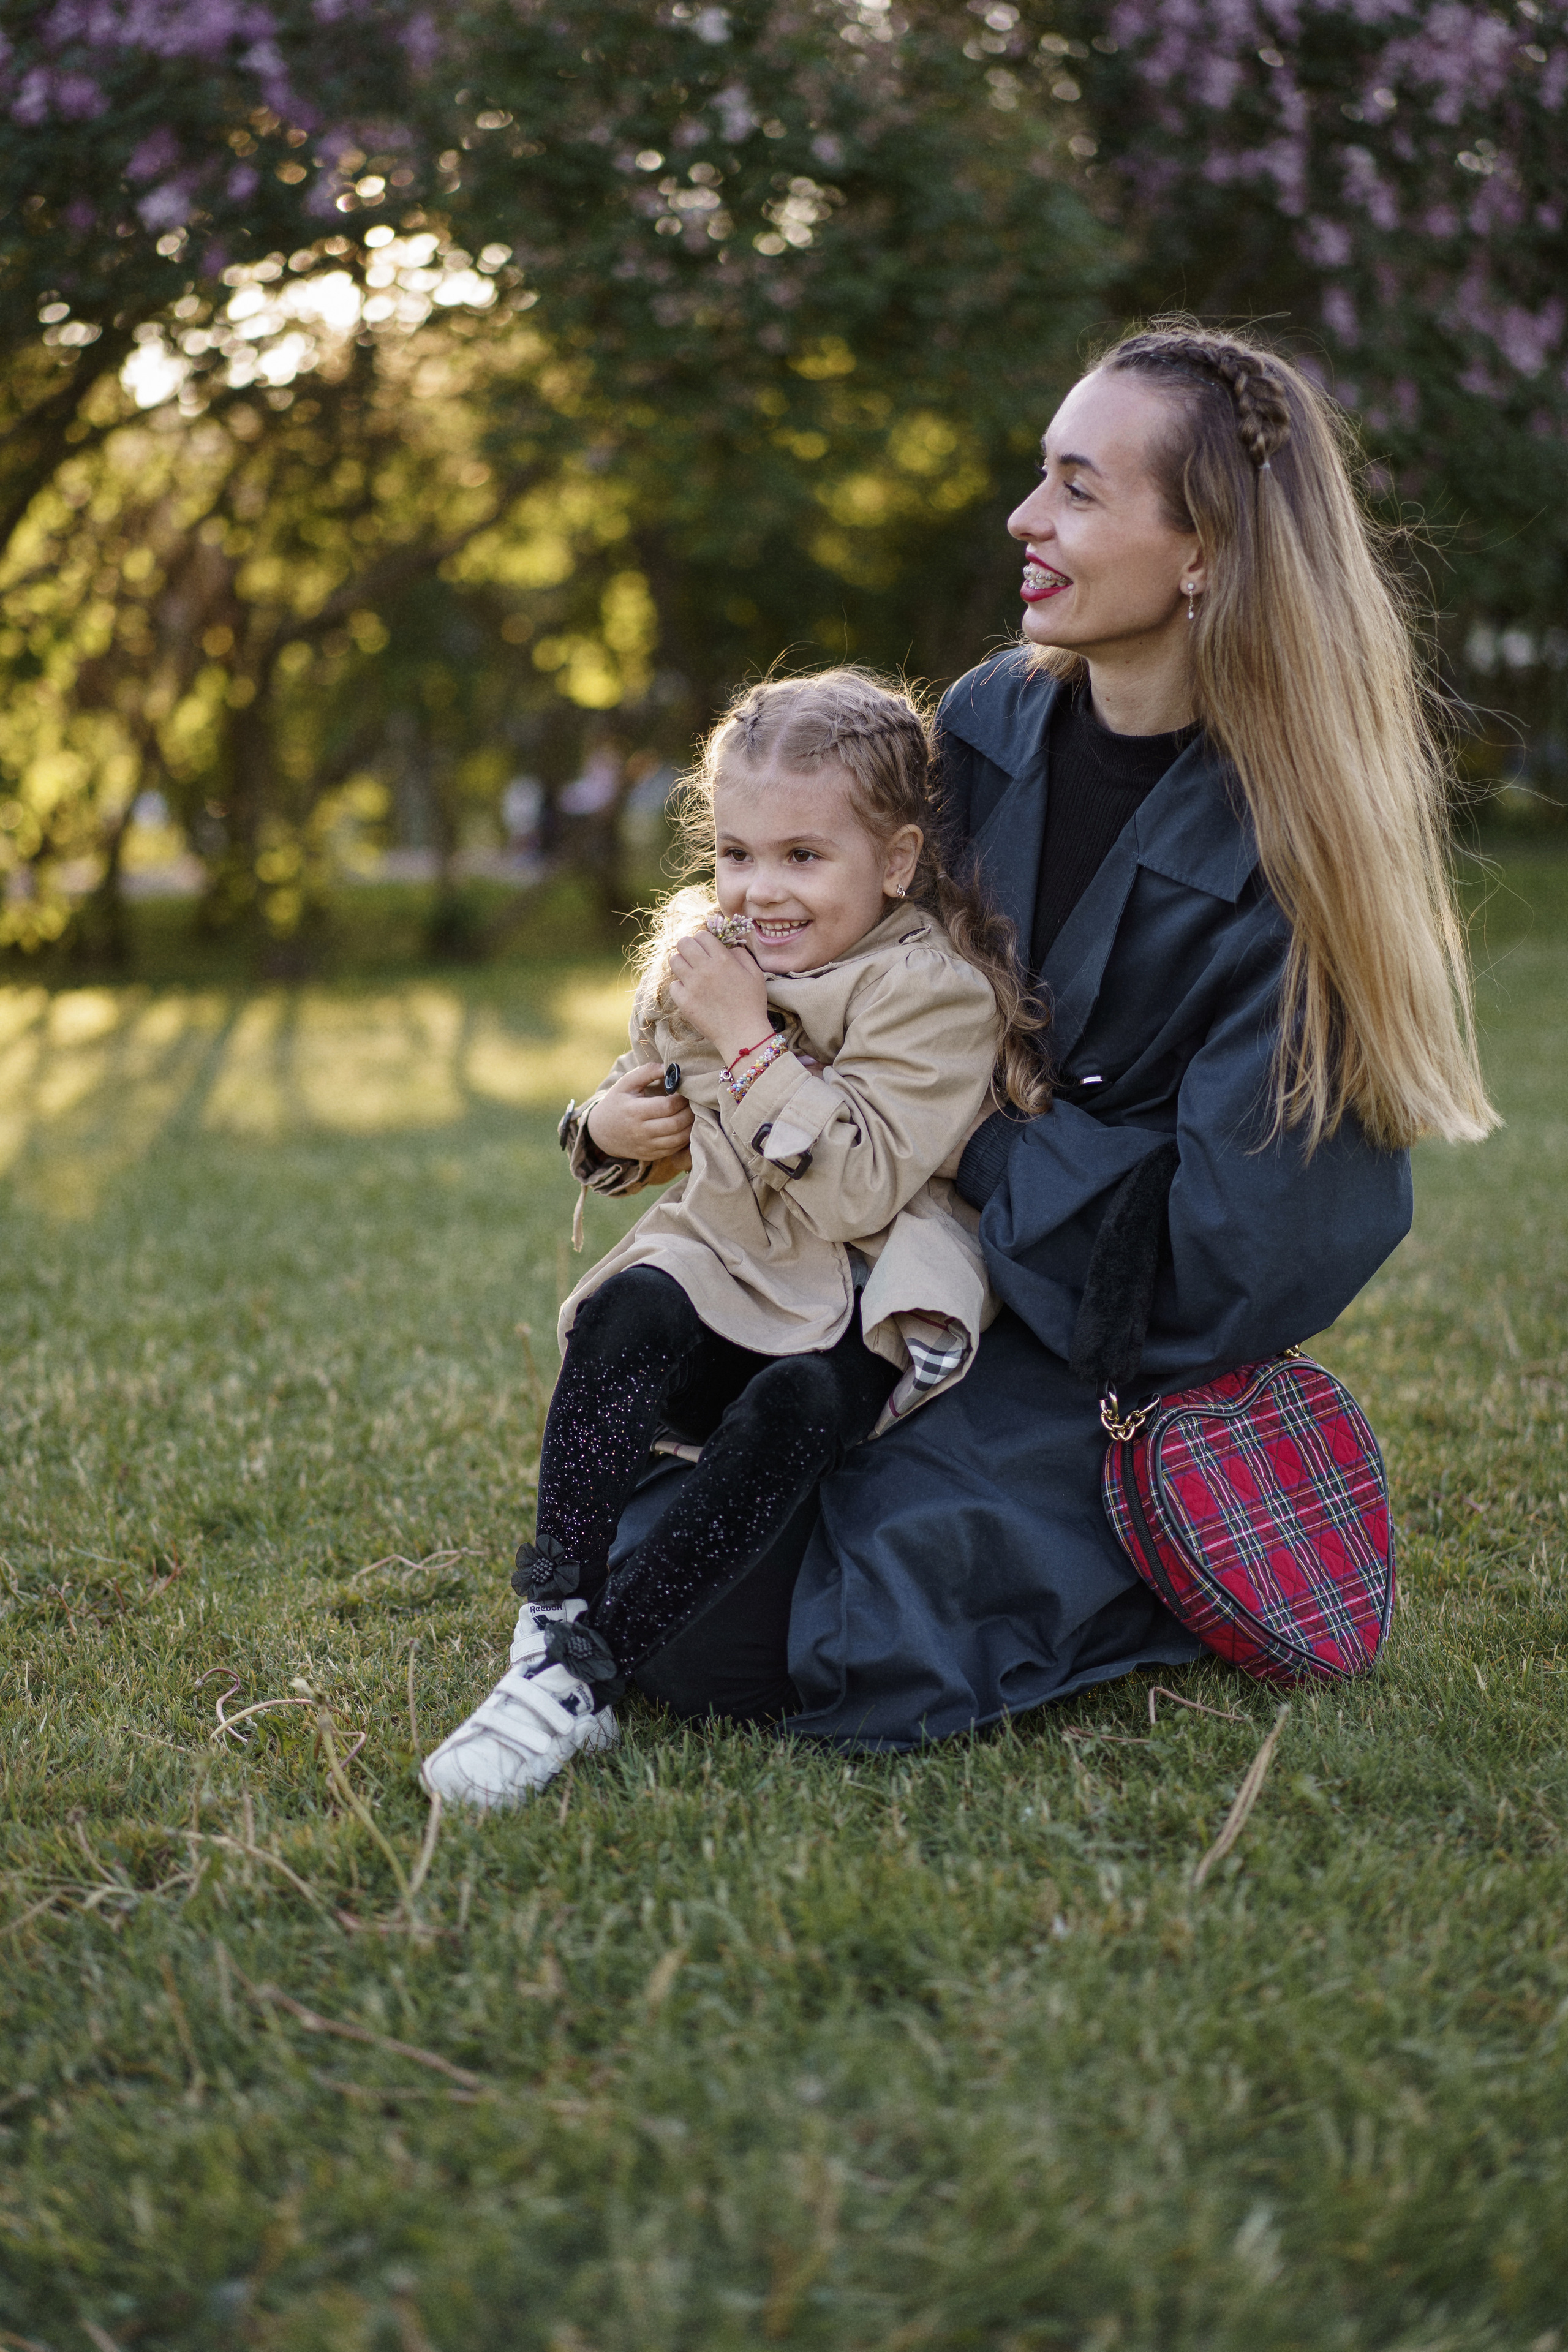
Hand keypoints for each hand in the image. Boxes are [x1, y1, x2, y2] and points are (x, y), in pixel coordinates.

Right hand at [585, 1064, 694, 1162]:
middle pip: (676, 1123)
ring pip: (679, 1138)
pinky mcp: (651, 1155)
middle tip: (694, 1102)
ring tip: (692, 1113)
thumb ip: (647, 1072)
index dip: (682, 1098)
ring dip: (691, 1125)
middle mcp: (641, 1131)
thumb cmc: (617, 1102)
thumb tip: (669, 1067)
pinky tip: (685, 1126)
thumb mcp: (626, 1083)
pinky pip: (675, 1149)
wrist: (601, 1132)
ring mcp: (647, 1146)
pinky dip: (685, 1138)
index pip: (668, 1106)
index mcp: (635, 1111)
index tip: (685, 1091)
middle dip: (690, 1111)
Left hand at [666, 926, 769, 1063]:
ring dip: (681, 963)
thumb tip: (728, 947)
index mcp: (723, 960)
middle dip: (688, 946)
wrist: (743, 1034)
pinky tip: (690, 992)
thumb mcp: (755, 974)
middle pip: (683, 943)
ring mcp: (693, 985)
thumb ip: (741, 955)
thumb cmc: (752, 1004)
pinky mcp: (684, 1002)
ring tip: (690, 972)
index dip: (703, 939)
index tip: (705, 948)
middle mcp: (705, 969)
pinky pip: (673, 985)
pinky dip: (680, 986)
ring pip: (674, 961)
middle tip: (694, 956)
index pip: (702, 935)